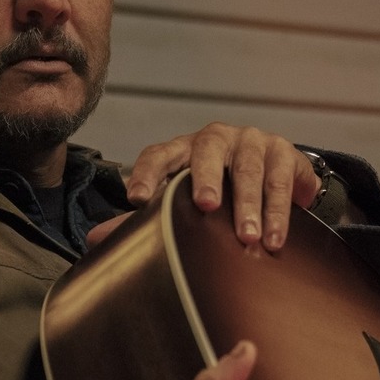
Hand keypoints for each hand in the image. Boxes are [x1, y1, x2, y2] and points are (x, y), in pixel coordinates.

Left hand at [125, 124, 319, 249]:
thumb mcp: (185, 202)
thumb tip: (95, 240)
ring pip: (249, 168)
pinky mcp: (284, 152)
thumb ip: (144, 221)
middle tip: (206, 205)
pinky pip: (281, 179)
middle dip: (207, 178)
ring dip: (249, 204)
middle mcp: (216, 139)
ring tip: (246, 237)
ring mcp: (252, 141)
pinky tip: (275, 237)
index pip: (159, 154)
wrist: (277, 175)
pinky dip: (279, 211)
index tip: (137, 198)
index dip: (147, 173)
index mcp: (183, 149)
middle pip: (207, 152)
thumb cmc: (221, 190)